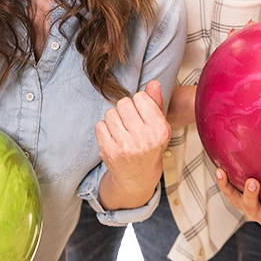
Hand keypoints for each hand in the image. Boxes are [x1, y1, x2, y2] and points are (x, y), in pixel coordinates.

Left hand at [95, 80, 171, 207]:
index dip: (139, 103)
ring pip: (110, 113)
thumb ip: (156, 102)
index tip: (141, 114)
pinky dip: (104, 129)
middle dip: (125, 109)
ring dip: (114, 119)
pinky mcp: (109, 152)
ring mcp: (125, 147)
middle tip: (130, 122)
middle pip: (123, 103)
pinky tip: (113, 137)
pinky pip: (99, 125)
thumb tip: (153, 83)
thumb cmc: (150, 146)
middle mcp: (144, 139)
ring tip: (122, 130)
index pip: (140, 97)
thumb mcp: (159, 125)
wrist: (138, 177)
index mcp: (160, 130)